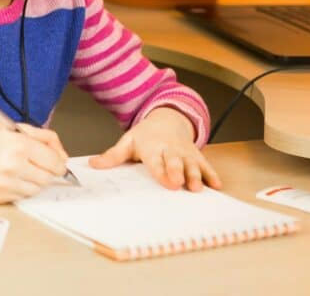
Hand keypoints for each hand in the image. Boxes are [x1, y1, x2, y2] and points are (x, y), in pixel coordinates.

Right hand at [0, 122, 68, 203]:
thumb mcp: (19, 128)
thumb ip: (46, 139)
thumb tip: (64, 157)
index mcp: (20, 146)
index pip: (55, 163)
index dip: (59, 163)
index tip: (56, 162)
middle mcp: (13, 166)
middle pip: (47, 179)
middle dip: (47, 172)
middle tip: (37, 164)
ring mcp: (6, 184)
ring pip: (36, 190)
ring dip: (34, 181)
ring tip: (22, 169)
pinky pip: (21, 196)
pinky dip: (21, 188)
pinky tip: (11, 177)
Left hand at [89, 108, 221, 191]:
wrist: (167, 119)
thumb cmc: (145, 136)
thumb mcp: (128, 141)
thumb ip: (113, 155)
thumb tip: (93, 164)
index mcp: (152, 147)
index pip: (155, 161)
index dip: (160, 171)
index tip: (166, 181)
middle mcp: (170, 150)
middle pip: (175, 161)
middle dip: (178, 172)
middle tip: (180, 184)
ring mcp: (185, 153)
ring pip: (192, 164)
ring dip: (196, 175)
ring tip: (197, 189)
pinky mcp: (196, 155)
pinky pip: (205, 164)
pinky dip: (211, 174)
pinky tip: (217, 185)